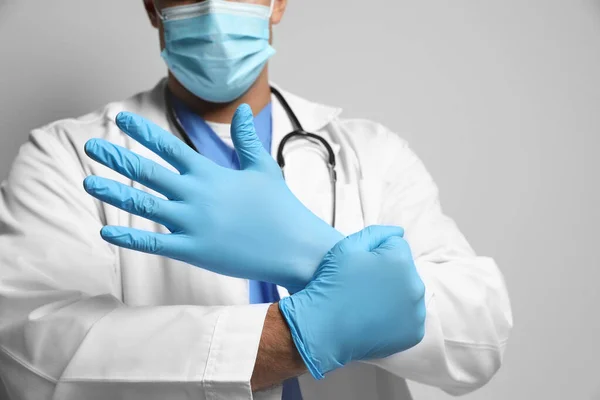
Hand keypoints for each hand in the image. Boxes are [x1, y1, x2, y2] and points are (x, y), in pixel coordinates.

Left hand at [83, 104, 342, 291]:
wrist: (293, 247)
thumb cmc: (280, 207)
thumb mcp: (263, 168)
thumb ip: (246, 139)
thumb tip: (242, 110)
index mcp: (211, 174)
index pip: (169, 147)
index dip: (143, 132)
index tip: (121, 119)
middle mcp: (196, 195)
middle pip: (148, 173)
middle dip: (117, 158)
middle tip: (92, 146)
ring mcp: (192, 223)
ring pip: (143, 205)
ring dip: (114, 192)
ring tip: (89, 183)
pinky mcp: (193, 251)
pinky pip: (154, 243)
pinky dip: (129, 237)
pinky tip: (107, 230)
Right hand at [278, 225, 425, 379]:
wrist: (322, 329)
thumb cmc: (332, 283)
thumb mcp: (347, 247)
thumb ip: (376, 233)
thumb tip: (400, 232)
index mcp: (401, 261)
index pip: (397, 246)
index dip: (376, 253)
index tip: (360, 268)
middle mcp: (415, 286)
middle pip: (405, 270)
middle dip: (389, 273)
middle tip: (363, 286)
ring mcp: (417, 313)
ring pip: (409, 293)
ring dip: (395, 294)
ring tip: (368, 303)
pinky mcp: (414, 334)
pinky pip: (409, 317)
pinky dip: (397, 317)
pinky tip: (375, 318)